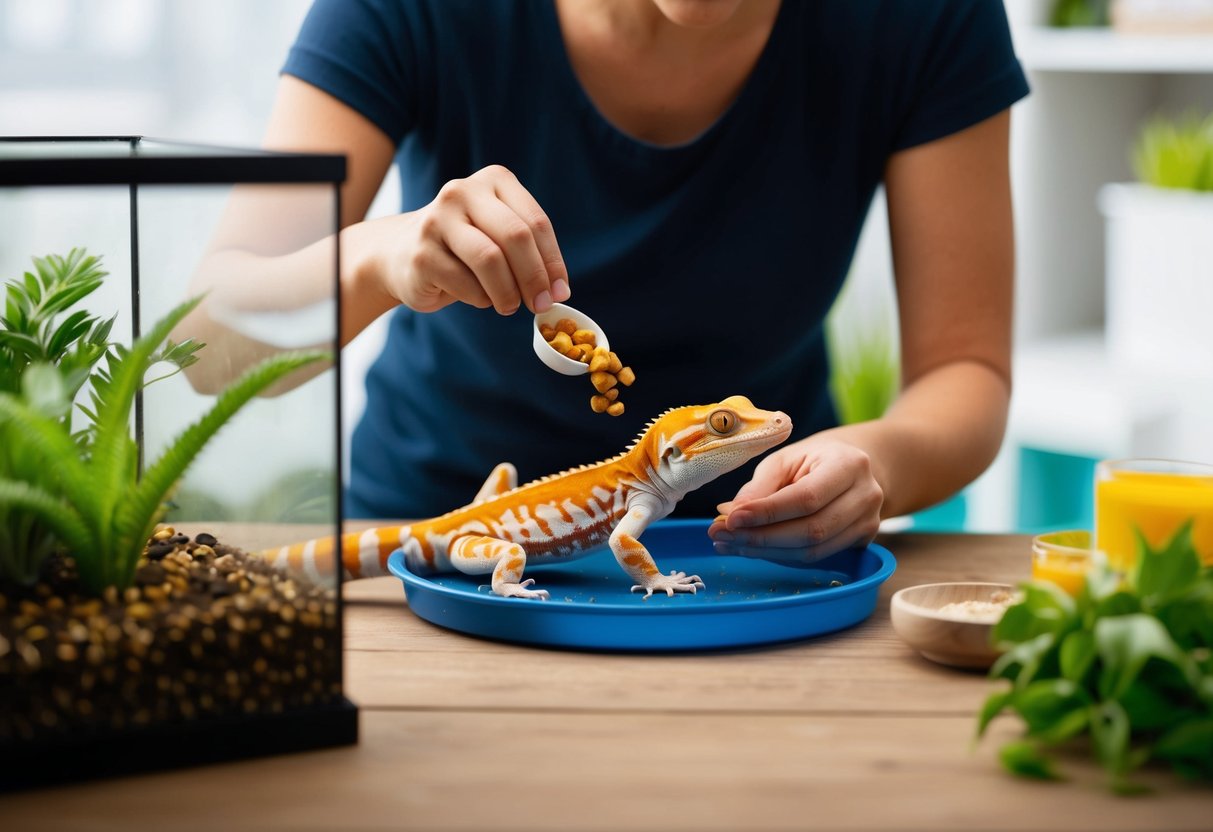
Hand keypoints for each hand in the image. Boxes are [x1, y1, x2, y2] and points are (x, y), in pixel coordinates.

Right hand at [358, 164, 569, 315]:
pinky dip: (481, 299)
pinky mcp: (421, 253)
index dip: (552, 261)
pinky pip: (466, 284)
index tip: (560, 291)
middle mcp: (462, 192)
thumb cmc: (464, 248)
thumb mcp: (499, 236)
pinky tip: (478, 298)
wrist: (400, 253)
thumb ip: (529, 253)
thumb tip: (558, 290)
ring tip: (509, 306)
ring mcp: (437, 220)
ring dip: (508, 292)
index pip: (535, 222)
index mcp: (493, 180)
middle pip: (515, 236)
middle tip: (541, 304)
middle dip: (535, 277)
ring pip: (490, 260)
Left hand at [707, 435, 884, 562]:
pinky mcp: (862, 543)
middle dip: (761, 538)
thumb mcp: (785, 459)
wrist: (855, 468)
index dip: (767, 513)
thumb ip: (760, 486)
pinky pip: (816, 558)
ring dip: (765, 552)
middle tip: (721, 536)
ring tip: (729, 544)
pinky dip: (780, 557)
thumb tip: (731, 514)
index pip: (806, 498)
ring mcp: (869, 523)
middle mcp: (866, 496)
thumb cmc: (814, 459)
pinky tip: (751, 549)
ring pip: (813, 552)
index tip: (731, 519)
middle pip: (811, 531)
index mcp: (849, 465)